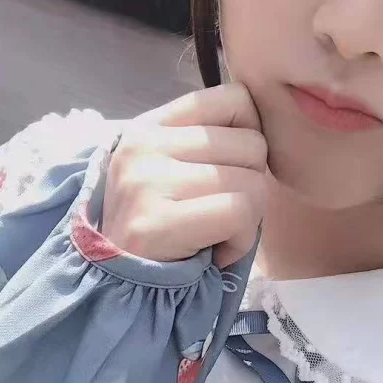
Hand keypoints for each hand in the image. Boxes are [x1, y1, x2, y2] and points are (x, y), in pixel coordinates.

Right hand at [102, 83, 266, 267]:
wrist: (116, 285)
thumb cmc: (159, 227)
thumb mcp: (172, 169)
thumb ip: (209, 142)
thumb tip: (266, 127)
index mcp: (151, 125)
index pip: (234, 97)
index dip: (250, 134)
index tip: (231, 169)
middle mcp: (145, 144)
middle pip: (252, 143)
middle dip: (250, 183)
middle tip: (219, 212)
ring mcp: (148, 180)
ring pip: (252, 181)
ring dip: (247, 218)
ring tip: (214, 233)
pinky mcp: (158, 221)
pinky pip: (240, 212)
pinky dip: (241, 240)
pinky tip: (215, 251)